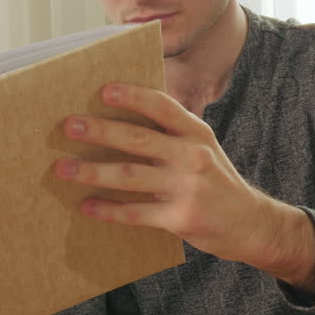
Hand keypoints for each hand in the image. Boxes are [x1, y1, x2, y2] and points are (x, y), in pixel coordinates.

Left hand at [53, 83, 314, 294]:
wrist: (251, 224)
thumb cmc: (216, 181)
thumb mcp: (203, 148)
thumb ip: (171, 133)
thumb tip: (118, 119)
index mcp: (196, 132)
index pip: (162, 106)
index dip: (133, 96)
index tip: (103, 90)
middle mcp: (192, 155)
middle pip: (138, 139)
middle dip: (100, 131)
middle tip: (68, 126)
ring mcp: (187, 187)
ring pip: (130, 175)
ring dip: (93, 171)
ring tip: (63, 169)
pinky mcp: (181, 218)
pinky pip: (136, 212)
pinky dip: (109, 209)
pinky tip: (87, 206)